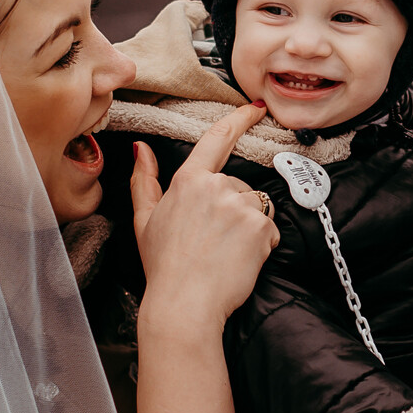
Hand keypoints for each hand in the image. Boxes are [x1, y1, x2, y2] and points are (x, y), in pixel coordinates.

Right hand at [131, 104, 278, 330]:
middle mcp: (216, 187)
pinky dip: (261, 245)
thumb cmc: (164, 266)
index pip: (217, 139)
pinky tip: (240, 261)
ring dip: (249, 227)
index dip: (239, 119)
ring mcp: (240, 205)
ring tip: (226, 253)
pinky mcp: (259, 226)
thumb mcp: (145, 220)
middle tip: (214, 242)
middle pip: (239, 186)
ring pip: (257, 207)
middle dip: (234, 210)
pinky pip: (270, 229)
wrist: (184, 304)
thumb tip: (142, 150)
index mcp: (188, 181)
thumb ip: (144, 181)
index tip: (255, 108)